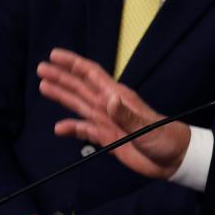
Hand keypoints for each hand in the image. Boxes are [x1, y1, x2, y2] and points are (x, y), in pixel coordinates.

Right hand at [37, 48, 190, 178]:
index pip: (92, 75)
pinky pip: (85, 131)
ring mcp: (108, 122)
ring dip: (62, 96)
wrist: (173, 159)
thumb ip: (126, 115)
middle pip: (81, 87)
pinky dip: (72, 129)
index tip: (55, 55)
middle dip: (62, 77)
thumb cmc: (165, 137)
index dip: (74, 64)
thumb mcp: (146, 126)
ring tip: (43, 87)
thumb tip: (109, 100)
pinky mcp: (108, 138)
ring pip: (80, 105)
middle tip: (41, 68)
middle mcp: (110, 106)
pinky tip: (59, 128)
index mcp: (119, 97)